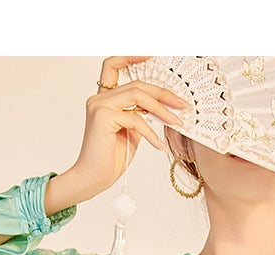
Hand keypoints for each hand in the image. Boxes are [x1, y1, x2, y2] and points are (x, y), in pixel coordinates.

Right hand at [55, 55, 189, 204]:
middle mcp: (99, 98)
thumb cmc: (110, 159)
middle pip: (136, 84)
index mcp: (104, 98)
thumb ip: (139, 115)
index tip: (151, 56)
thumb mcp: (131, 132)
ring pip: (137, 96)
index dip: (131, 56)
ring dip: (161, 109)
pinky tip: (158, 145)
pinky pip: (135, 118)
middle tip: (182, 104)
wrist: (93, 179)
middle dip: (163, 93)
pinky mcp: (102, 118)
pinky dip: (150, 132)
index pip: (114, 65)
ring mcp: (99, 106)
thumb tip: (160, 107)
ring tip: (176, 121)